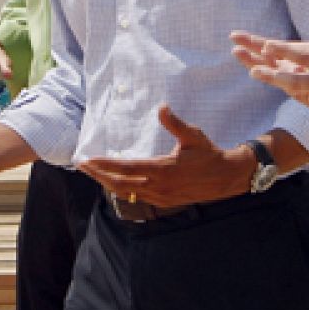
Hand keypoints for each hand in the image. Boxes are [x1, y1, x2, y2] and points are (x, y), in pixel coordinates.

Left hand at [81, 105, 254, 206]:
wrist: (226, 177)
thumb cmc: (208, 154)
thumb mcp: (193, 136)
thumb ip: (175, 123)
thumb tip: (162, 107)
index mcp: (162, 170)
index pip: (126, 168)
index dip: (105, 164)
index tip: (88, 159)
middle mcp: (158, 186)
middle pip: (120, 184)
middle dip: (98, 175)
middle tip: (82, 166)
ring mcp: (161, 197)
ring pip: (126, 193)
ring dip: (107, 183)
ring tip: (93, 173)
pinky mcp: (164, 202)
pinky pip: (137, 198)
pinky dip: (121, 190)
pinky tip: (114, 183)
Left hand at [230, 0, 308, 124]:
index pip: (306, 57)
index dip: (284, 51)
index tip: (266, 44)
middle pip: (294, 79)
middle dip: (271, 73)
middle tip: (251, 67)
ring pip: (296, 91)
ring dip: (276, 82)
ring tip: (256, 73)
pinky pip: (308, 102)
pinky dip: (294, 94)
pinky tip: (282, 88)